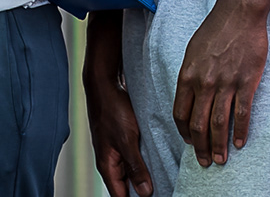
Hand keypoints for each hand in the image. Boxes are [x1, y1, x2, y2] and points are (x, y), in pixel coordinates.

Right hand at [85, 14, 152, 196]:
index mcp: (108, 166)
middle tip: (166, 189)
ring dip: (145, 175)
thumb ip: (135, 167)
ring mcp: (115, 150)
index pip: (121, 196)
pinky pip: (133, 157)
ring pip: (131, 171)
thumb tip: (145, 192)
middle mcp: (110, 161)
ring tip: (165, 178)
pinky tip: (158, 159)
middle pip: (127, 186)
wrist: (104, 84)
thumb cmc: (112, 110)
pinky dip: (144, 161)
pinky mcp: (122, 139)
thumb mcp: (127, 139)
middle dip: (143, 190)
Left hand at [173, 0, 269, 167]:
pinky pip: (242, 112)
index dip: (184, 132)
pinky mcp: (246, 82)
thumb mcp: (193, 51)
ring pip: (219, 123)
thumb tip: (189, 98)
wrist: (239, 12)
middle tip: (204, 161)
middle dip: (200, 147)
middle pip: (198, 124)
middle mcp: (204, 82)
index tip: (189, 143)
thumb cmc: (215, 29)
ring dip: (219, 145)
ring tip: (220, 159)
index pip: (180, 113)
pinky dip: (240, 131)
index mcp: (188, 75)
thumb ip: (190, 76)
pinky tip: (239, 143)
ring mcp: (226, 83)